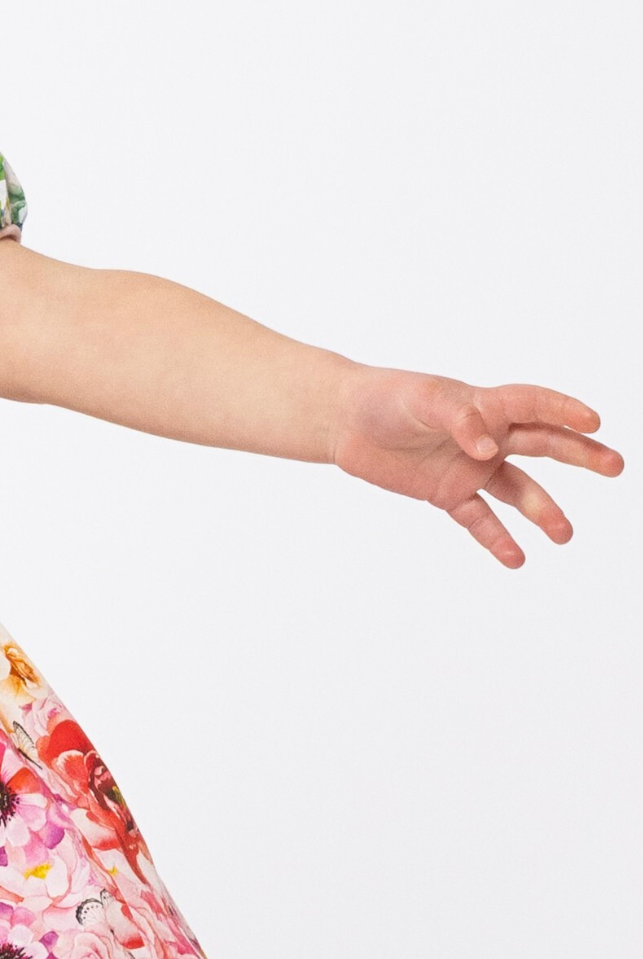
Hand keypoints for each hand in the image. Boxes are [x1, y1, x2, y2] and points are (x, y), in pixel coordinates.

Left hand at [329, 367, 623, 565]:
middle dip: (581, 455)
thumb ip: (459, 420)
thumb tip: (488, 451)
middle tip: (615, 466)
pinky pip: (480, 519)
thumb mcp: (422, 400)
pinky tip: (517, 559)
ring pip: (518, 491)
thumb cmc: (386, 399)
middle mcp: (488, 438)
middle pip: (544, 445)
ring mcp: (471, 468)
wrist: (345, 422)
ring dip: (543, 511)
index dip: (565, 409)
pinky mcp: (448, 494)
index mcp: (486, 404)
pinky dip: (498, 539)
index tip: (594, 421)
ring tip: (564, 534)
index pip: (535, 404)